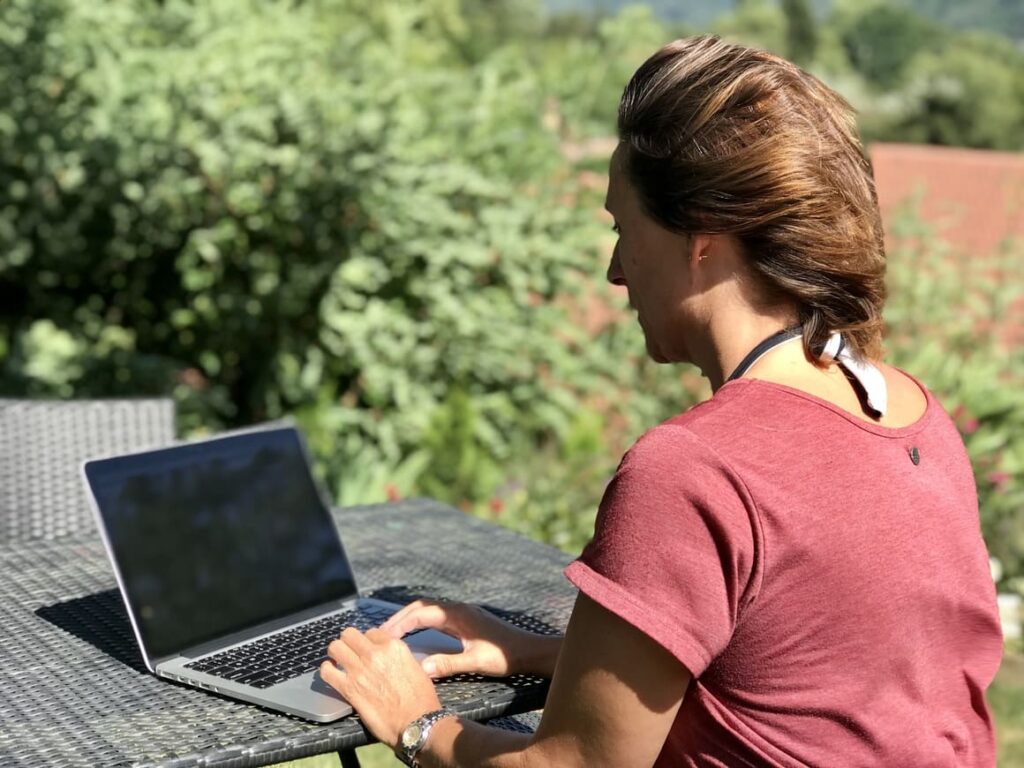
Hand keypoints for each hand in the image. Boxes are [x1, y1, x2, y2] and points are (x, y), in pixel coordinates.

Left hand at [321, 627, 440, 748]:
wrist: (416, 722)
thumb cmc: (421, 698)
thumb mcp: (415, 666)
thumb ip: (398, 656)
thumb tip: (386, 656)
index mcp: (393, 646)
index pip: (371, 632)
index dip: (368, 640)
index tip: (367, 648)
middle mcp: (374, 654)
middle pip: (349, 634)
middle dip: (348, 642)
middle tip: (350, 652)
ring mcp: (359, 670)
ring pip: (335, 647)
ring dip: (336, 653)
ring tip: (339, 660)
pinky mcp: (348, 688)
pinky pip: (327, 671)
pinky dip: (326, 670)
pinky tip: (331, 673)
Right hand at [380, 599, 560, 677]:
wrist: (528, 650)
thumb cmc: (504, 656)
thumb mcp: (475, 661)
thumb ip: (448, 664)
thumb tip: (421, 669)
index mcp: (457, 615)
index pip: (421, 613)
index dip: (400, 623)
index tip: (383, 635)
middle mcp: (458, 609)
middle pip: (421, 607)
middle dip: (400, 618)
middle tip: (381, 633)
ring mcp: (462, 612)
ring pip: (429, 609)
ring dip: (410, 618)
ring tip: (393, 633)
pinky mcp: (466, 618)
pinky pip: (437, 615)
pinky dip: (422, 621)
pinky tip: (416, 634)